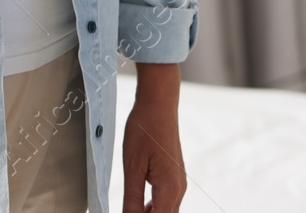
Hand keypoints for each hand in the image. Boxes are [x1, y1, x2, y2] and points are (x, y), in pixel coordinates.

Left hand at [122, 69, 185, 212]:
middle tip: (126, 210)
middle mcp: (179, 189)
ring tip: (130, 209)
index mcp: (169, 189)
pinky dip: (153, 207)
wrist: (159, 104)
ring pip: (166, 211)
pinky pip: (166, 201)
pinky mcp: (174, 176)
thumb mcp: (132, 166)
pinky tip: (138, 205)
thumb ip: (131, 199)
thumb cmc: (145, 129)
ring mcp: (179, 182)